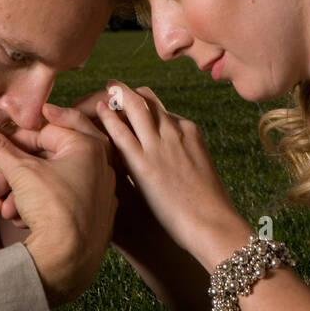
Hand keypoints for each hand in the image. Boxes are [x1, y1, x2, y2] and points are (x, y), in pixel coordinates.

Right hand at [0, 118, 116, 307]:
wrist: (68, 262)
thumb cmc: (54, 210)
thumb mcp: (20, 172)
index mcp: (88, 146)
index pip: (42, 131)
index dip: (11, 140)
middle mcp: (98, 166)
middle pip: (42, 159)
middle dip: (9, 170)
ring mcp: (95, 193)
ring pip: (46, 182)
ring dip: (16, 190)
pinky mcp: (89, 217)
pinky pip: (57, 202)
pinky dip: (33, 206)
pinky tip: (15, 217)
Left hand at [95, 80, 250, 266]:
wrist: (212, 223)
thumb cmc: (210, 207)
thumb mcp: (201, 171)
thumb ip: (186, 159)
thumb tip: (178, 164)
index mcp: (190, 131)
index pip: (161, 109)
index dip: (144, 105)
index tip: (130, 106)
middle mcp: (174, 130)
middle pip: (147, 100)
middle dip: (128, 92)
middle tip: (113, 87)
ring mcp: (158, 144)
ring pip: (134, 106)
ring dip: (117, 94)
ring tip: (104, 89)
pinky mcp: (143, 163)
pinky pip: (120, 132)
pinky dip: (108, 117)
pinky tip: (97, 112)